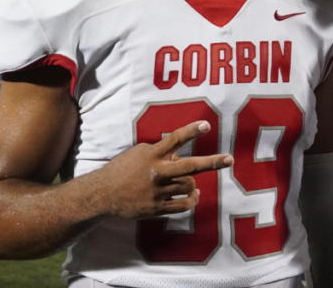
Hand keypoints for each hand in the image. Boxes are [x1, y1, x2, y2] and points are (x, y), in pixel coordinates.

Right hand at [91, 121, 232, 219]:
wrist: (103, 194)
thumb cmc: (122, 169)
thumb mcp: (139, 153)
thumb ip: (159, 152)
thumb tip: (178, 155)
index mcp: (151, 155)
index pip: (174, 140)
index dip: (191, 131)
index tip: (206, 125)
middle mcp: (157, 172)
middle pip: (189, 167)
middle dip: (212, 163)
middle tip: (229, 160)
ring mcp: (158, 191)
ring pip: (188, 186)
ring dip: (193, 184)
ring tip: (193, 185)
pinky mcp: (157, 207)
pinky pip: (182, 205)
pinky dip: (192, 200)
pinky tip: (195, 196)